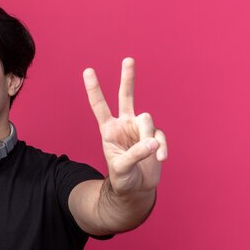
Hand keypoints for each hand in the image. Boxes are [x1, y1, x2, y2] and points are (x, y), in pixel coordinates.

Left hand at [83, 58, 167, 194]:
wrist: (135, 189)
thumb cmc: (122, 178)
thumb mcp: (121, 168)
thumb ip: (135, 154)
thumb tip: (152, 141)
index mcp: (109, 130)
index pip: (100, 107)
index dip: (94, 89)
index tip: (88, 71)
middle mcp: (124, 125)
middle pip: (126, 97)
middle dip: (127, 78)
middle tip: (128, 59)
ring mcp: (140, 130)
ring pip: (147, 119)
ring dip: (149, 136)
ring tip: (151, 154)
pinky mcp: (155, 137)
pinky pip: (160, 136)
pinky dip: (161, 147)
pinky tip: (160, 159)